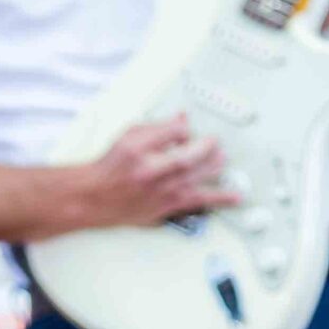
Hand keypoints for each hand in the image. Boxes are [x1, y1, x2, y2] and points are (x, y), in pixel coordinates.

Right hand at [76, 116, 231, 228]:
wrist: (94, 198)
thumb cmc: (111, 169)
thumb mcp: (128, 137)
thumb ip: (156, 127)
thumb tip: (182, 120)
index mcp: (137, 150)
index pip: (172, 132)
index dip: (185, 128)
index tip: (187, 128)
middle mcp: (148, 172)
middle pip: (186, 158)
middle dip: (206, 147)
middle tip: (214, 143)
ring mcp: (159, 192)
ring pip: (195, 178)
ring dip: (215, 167)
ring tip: (224, 160)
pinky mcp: (166, 207)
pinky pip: (196, 202)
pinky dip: (218, 198)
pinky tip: (235, 196)